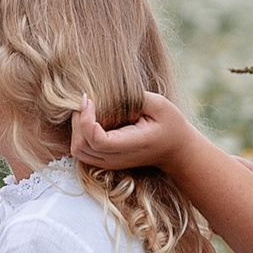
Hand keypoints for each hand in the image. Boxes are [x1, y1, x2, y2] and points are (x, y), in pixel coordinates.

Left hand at [69, 91, 194, 172]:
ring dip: (76, 128)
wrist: (176, 150)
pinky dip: (79, 134)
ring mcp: (109, 162)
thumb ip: (135, 97)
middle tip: (87, 100)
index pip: (97, 140)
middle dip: (78, 121)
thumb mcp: (159, 104)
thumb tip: (108, 91)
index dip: (86, 119)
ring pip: (77, 150)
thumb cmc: (170, 124)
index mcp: (131, 145)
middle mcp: (116, 158)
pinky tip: (90, 119)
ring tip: (87, 109)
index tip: (89, 99)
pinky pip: (82, 151)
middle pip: (81, 145)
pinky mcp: (105, 160)